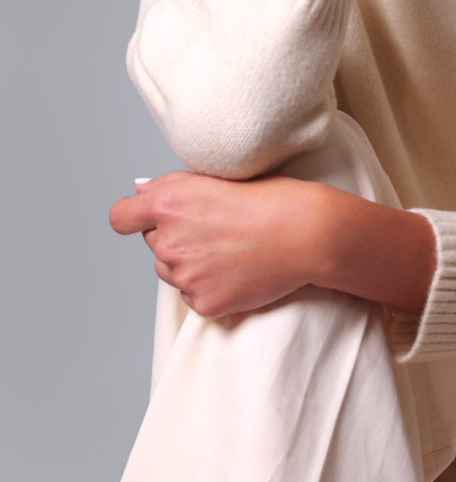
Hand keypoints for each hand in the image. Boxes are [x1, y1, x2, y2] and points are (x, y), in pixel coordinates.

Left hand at [109, 171, 326, 318]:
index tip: (143, 216)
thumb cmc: (270, 199)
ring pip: (169, 272)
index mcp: (169, 204)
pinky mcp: (203, 303)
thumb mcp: (217, 177)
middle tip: (214, 228)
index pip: (121, 217)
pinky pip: (191, 296)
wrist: (307, 234)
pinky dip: (208, 286)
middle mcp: (169, 242)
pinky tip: (236, 268)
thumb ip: (170, 185)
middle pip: (152, 243)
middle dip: (174, 235)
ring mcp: (186, 277)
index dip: (133, 215)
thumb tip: (138, 191)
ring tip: (229, 248)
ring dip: (188, 262)